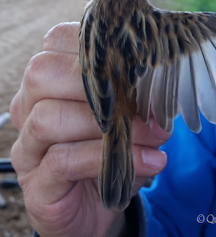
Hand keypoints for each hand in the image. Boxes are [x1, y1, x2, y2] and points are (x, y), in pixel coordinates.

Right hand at [10, 22, 168, 236]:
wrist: (98, 203)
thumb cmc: (111, 151)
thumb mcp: (129, 119)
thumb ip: (137, 101)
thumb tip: (158, 94)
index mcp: (50, 82)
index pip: (56, 41)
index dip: (95, 48)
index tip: (137, 66)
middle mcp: (29, 108)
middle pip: (42, 73)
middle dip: (100, 87)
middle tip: (145, 106)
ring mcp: (27, 146)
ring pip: (49, 117)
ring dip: (110, 127)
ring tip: (154, 137)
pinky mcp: (36, 183)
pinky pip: (62, 160)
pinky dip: (107, 158)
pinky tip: (149, 162)